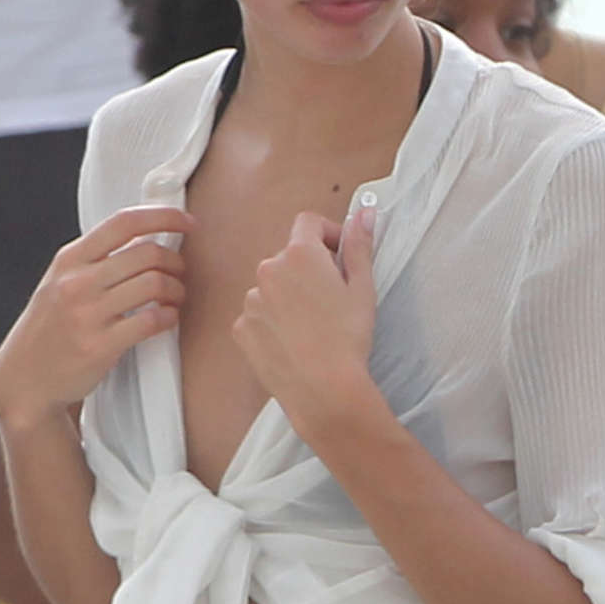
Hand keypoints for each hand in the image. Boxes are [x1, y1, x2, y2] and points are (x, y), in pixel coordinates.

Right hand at [0, 205, 192, 428]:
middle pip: (147, 253)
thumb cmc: (50, 328)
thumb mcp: (60, 281)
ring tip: (175, 298)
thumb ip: (94, 259)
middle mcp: (76, 282)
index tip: (187, 222)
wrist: (25, 377)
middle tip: (180, 273)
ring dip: (177, 290)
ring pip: (154, 284)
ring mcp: (87, 314)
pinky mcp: (100, 346)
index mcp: (70, 259)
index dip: (164, 217)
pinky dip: (169, 317)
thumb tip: (145, 237)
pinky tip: (167, 318)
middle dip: (176, 261)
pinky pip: (151, 321)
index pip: (124, 223)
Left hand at [233, 207, 375, 438]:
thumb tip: (363, 214)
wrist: (324, 389)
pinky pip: (258, 316)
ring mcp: (251, 300)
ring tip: (312, 327)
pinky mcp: (241, 328)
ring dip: (289, 297)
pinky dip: (273, 323)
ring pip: (272, 288)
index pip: (308, 223)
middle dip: (309, 270)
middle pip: (290, 258)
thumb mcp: (363, 287)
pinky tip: (294, 342)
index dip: (327, 235)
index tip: (340, 256)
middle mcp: (268, 270)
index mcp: (299, 254)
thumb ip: (359, 245)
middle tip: (331, 300)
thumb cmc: (347, 337)